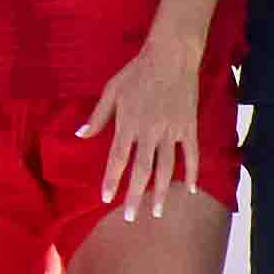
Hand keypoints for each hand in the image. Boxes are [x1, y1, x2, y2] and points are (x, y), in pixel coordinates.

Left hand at [81, 43, 210, 222]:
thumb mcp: (111, 90)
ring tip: (157, 212)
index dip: (111, 180)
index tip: (106, 199)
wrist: (171, 56)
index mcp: (128, 123)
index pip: (117, 158)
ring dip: (161, 192)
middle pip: (142, 170)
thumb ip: (98, 116)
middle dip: (135, 196)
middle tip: (131, 218)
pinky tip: (191, 190)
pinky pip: (191, 154)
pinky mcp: (189, 127)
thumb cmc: (136, 71)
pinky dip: (192, 173)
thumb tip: (80, 135)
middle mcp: (149, 132)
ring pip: (166, 168)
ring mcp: (171, 131)